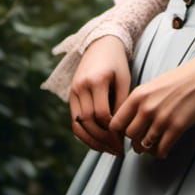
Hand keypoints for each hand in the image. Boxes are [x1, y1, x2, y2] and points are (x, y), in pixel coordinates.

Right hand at [69, 34, 132, 155]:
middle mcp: (81, 86)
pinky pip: (74, 120)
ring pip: (78, 124)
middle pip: (88, 121)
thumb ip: (122, 101)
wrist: (100, 43)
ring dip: (92, 141)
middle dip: (103, 139)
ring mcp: (73, 91)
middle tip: (118, 150)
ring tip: (108, 150)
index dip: (112, 130)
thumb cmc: (117, 61)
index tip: (124, 140)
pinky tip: (97, 142)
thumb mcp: (124, 78)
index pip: (101, 113)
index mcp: (97, 80)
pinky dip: (84, 134)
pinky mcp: (70, 95)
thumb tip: (123, 128)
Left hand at [107, 52, 194, 158]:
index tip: (124, 135)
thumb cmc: (182, 78)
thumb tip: (132, 122)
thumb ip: (140, 102)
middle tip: (141, 141)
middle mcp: (147, 107)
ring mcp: (162, 118)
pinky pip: (161, 149)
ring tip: (153, 145)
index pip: (115, 123)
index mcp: (139, 95)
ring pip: (144, 145)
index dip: (118, 132)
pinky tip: (164, 149)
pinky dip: (161, 152)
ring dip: (147, 148)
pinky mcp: (178, 127)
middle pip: (129, 136)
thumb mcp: (154, 85)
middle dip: (134, 140)